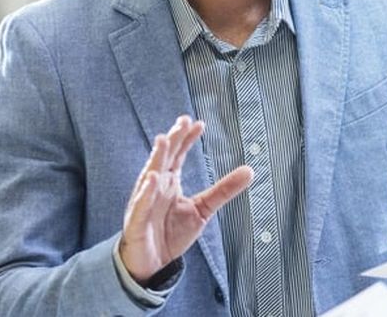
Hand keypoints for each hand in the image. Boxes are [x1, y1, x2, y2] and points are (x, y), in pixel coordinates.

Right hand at [120, 115, 253, 282]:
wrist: (152, 263)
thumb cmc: (171, 233)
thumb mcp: (203, 209)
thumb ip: (223, 190)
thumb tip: (250, 171)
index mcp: (169, 182)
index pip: (178, 155)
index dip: (186, 139)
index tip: (198, 124)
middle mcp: (155, 187)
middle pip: (164, 159)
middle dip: (173, 141)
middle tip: (183, 123)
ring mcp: (144, 202)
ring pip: (149, 176)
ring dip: (156, 158)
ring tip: (164, 140)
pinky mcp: (136, 221)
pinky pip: (141, 204)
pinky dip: (146, 192)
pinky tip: (153, 179)